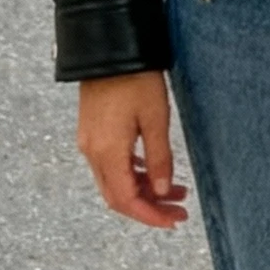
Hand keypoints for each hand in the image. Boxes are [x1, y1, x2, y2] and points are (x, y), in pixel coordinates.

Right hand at [77, 69, 188, 228]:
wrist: (110, 48)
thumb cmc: (135, 79)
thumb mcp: (156, 119)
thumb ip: (161, 158)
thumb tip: (164, 191)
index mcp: (107, 152)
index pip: (127, 200)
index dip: (151, 216)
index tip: (175, 220)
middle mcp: (92, 152)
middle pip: (118, 196)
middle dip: (150, 207)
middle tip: (179, 210)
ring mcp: (89, 142)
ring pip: (115, 181)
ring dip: (144, 190)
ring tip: (177, 188)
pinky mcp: (92, 132)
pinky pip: (110, 165)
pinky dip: (134, 174)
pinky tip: (154, 170)